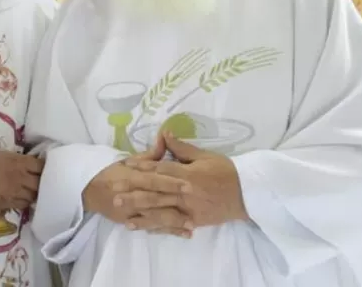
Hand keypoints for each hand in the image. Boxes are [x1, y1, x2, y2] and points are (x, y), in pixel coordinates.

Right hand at [0, 151, 43, 210]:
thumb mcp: (6, 155)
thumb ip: (22, 161)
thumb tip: (34, 165)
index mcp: (20, 162)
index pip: (40, 166)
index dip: (44, 167)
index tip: (44, 168)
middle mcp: (21, 178)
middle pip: (39, 182)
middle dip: (41, 182)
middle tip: (40, 181)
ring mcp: (15, 192)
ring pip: (33, 195)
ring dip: (34, 193)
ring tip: (32, 190)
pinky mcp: (9, 203)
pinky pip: (23, 204)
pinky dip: (25, 201)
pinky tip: (23, 197)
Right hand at [82, 138, 194, 236]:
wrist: (90, 191)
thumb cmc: (113, 173)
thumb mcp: (130, 160)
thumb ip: (151, 154)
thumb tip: (165, 137)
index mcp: (130, 176)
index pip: (152, 180)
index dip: (170, 182)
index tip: (188, 184)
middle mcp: (129, 195)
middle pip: (154, 199)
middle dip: (174, 201)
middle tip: (194, 203)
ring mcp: (128, 211)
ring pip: (153, 217)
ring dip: (173, 221)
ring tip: (192, 224)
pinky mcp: (128, 223)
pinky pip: (149, 228)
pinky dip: (166, 231)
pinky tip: (182, 233)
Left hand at [123, 132, 247, 228]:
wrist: (247, 194)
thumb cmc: (225, 171)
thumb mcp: (205, 155)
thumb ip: (182, 148)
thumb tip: (165, 134)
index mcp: (188, 173)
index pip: (161, 170)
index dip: (143, 168)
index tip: (126, 167)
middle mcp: (186, 192)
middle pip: (156, 192)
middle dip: (134, 192)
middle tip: (115, 192)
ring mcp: (189, 209)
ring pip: (161, 212)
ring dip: (141, 214)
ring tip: (123, 215)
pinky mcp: (194, 222)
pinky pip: (172, 225)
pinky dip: (157, 227)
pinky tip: (142, 228)